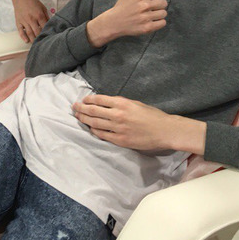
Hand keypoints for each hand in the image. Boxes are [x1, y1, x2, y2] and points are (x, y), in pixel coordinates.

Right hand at [12, 0, 48, 42]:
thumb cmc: (33, 1)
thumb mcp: (42, 7)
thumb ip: (46, 16)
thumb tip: (50, 24)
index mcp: (39, 15)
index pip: (45, 27)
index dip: (48, 33)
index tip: (50, 37)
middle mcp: (32, 19)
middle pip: (37, 32)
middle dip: (41, 38)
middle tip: (43, 43)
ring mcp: (24, 21)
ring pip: (29, 33)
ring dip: (33, 40)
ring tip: (36, 44)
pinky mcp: (18, 22)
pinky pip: (20, 31)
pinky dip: (23, 37)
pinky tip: (26, 41)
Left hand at [72, 94, 205, 154]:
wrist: (164, 130)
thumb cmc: (152, 115)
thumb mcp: (135, 103)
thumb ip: (121, 103)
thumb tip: (106, 104)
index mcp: (122, 102)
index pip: (99, 100)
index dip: (88, 100)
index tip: (83, 100)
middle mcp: (118, 114)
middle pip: (94, 111)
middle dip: (82, 109)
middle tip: (74, 107)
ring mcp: (119, 128)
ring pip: (96, 124)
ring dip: (85, 120)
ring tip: (78, 117)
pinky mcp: (121, 140)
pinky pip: (103, 135)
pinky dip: (95, 131)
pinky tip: (90, 129)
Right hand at [86, 0, 166, 46]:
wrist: (114, 22)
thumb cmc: (123, 4)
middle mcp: (144, 5)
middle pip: (164, 3)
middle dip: (158, 5)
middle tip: (148, 8)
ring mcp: (145, 17)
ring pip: (164, 13)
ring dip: (158, 14)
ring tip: (149, 14)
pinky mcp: (147, 28)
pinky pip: (162, 23)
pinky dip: (158, 23)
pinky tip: (150, 21)